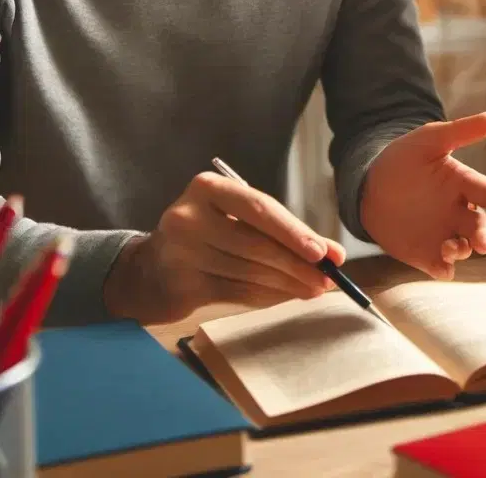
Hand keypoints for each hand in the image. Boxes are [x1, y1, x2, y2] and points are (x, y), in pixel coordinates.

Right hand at [103, 173, 344, 323]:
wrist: (152, 269)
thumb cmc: (208, 234)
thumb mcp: (239, 219)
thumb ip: (285, 232)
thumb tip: (333, 254)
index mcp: (207, 188)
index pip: (259, 208)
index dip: (294, 232)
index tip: (323, 252)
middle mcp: (189, 216)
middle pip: (256, 244)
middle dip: (297, 264)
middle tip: (328, 279)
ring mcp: (181, 252)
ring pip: (249, 271)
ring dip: (287, 284)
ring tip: (313, 288)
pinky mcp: (181, 285)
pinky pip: (236, 293)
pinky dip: (267, 296)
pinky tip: (286, 296)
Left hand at [360, 113, 485, 280]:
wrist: (370, 185)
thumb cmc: (404, 158)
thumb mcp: (429, 140)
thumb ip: (460, 131)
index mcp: (464, 184)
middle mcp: (460, 211)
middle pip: (482, 226)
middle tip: (483, 241)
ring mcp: (444, 233)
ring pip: (465, 248)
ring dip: (463, 251)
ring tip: (450, 248)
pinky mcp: (426, 253)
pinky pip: (441, 266)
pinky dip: (444, 270)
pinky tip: (441, 268)